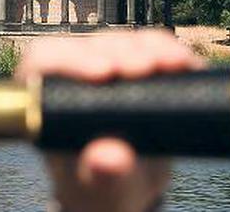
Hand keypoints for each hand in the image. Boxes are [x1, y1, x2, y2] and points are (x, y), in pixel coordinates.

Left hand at [15, 31, 204, 211]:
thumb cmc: (99, 187)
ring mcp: (104, 66)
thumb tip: (108, 159)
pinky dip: (170, 52)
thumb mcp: (101, 186)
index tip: (105, 73)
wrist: (125, 186)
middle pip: (87, 47)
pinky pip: (151, 48)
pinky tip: (185, 62)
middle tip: (146, 67)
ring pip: (122, 42)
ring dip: (150, 48)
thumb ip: (99, 175)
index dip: (71, 60)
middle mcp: (70, 75)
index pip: (44, 61)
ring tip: (174, 63)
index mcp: (43, 98)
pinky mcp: (135, 65)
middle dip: (119, 52)